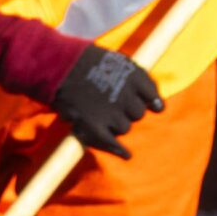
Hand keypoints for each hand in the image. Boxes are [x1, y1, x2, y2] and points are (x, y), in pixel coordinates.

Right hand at [49, 45, 162, 159]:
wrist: (58, 65)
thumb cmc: (87, 61)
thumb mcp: (118, 61)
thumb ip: (140, 79)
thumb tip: (158, 106)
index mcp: (134, 77)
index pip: (152, 96)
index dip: (150, 101)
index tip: (153, 106)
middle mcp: (126, 96)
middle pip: (138, 114)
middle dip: (129, 111)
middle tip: (114, 105)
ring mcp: (111, 112)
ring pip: (124, 127)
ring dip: (116, 124)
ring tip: (101, 115)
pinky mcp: (94, 124)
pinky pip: (111, 141)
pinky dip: (118, 149)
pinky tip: (126, 154)